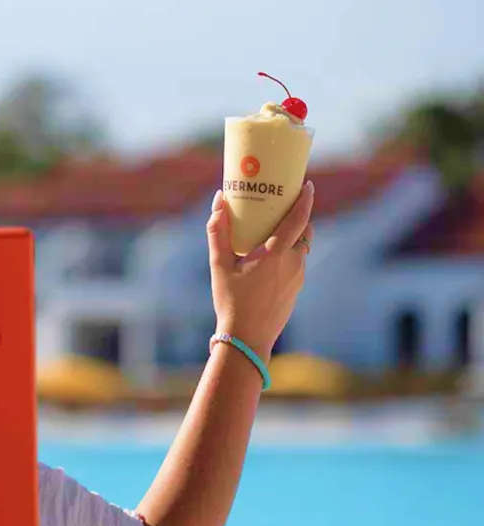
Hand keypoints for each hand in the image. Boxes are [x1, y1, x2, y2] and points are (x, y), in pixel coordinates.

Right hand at [206, 181, 314, 360]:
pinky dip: (288, 253)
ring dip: (292, 235)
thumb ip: (218, 231)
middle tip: (283, 203)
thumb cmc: (231, 302)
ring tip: (272, 229)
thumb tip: (219, 202)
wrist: (246, 341)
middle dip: (299, 215)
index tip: (307, 184)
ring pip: (301, 248)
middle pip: (305, 231)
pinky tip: (269, 257)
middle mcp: (293, 264)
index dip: (305, 199)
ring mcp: (297, 279)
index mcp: (276, 255)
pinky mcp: (295, 290)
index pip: (298, 219)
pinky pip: (296, 263)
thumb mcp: (219, 265)